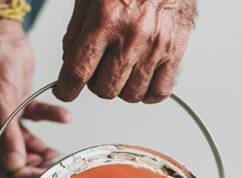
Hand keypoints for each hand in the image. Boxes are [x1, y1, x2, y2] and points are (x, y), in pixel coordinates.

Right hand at [0, 21, 69, 177]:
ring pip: (22, 142)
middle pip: (6, 155)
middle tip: (47, 172)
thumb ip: (8, 136)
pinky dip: (49, 119)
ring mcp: (1, 115)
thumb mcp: (0, 102)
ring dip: (40, 149)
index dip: (5, 173)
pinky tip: (64, 118)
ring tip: (58, 156)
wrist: (1, 32)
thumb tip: (16, 166)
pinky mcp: (17, 104)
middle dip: (27, 164)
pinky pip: (34, 119)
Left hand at [54, 0, 196, 103]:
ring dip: (122, 88)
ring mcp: (155, 46)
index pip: (78, 72)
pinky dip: (148, 92)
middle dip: (95, 83)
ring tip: (122, 69)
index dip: (67, 88)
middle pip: (104, 89)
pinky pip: (159, 91)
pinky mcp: (175, 50)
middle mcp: (131, 36)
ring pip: (130, 95)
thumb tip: (70, 63)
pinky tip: (141, 78)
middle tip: (98, 69)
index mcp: (105, 19)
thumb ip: (77, 31)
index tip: (66, 90)